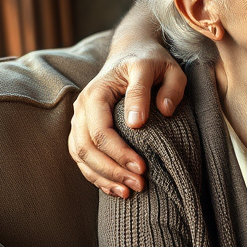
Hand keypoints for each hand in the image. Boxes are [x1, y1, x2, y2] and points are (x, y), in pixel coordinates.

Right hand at [68, 45, 185, 197]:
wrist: (134, 53)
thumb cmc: (153, 62)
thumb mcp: (166, 68)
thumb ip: (165, 88)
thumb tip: (148, 118)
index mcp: (99, 90)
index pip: (101, 129)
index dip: (119, 153)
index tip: (143, 168)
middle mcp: (83, 105)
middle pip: (86, 146)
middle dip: (111, 170)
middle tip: (140, 186)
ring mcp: (80, 117)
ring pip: (80, 154)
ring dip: (102, 177)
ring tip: (128, 193)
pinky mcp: (83, 128)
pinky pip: (81, 156)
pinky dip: (95, 174)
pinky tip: (114, 188)